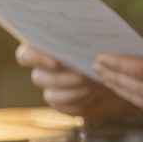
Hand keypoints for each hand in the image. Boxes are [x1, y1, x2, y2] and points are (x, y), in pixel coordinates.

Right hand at [15, 43, 135, 120]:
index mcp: (44, 47)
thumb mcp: (99, 37)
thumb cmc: (105, 47)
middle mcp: (43, 69)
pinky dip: (79, 101)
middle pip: (38, 77)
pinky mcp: (62, 103)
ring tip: (92, 85)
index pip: (25, 54)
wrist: (117, 70)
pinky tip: (93, 94)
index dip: (35, 59)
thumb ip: (87, 34)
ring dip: (72, 90)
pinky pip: (64, 106)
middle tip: (82, 76)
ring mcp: (51, 88)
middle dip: (61, 78)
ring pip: (51, 94)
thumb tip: (86, 34)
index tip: (56, 61)